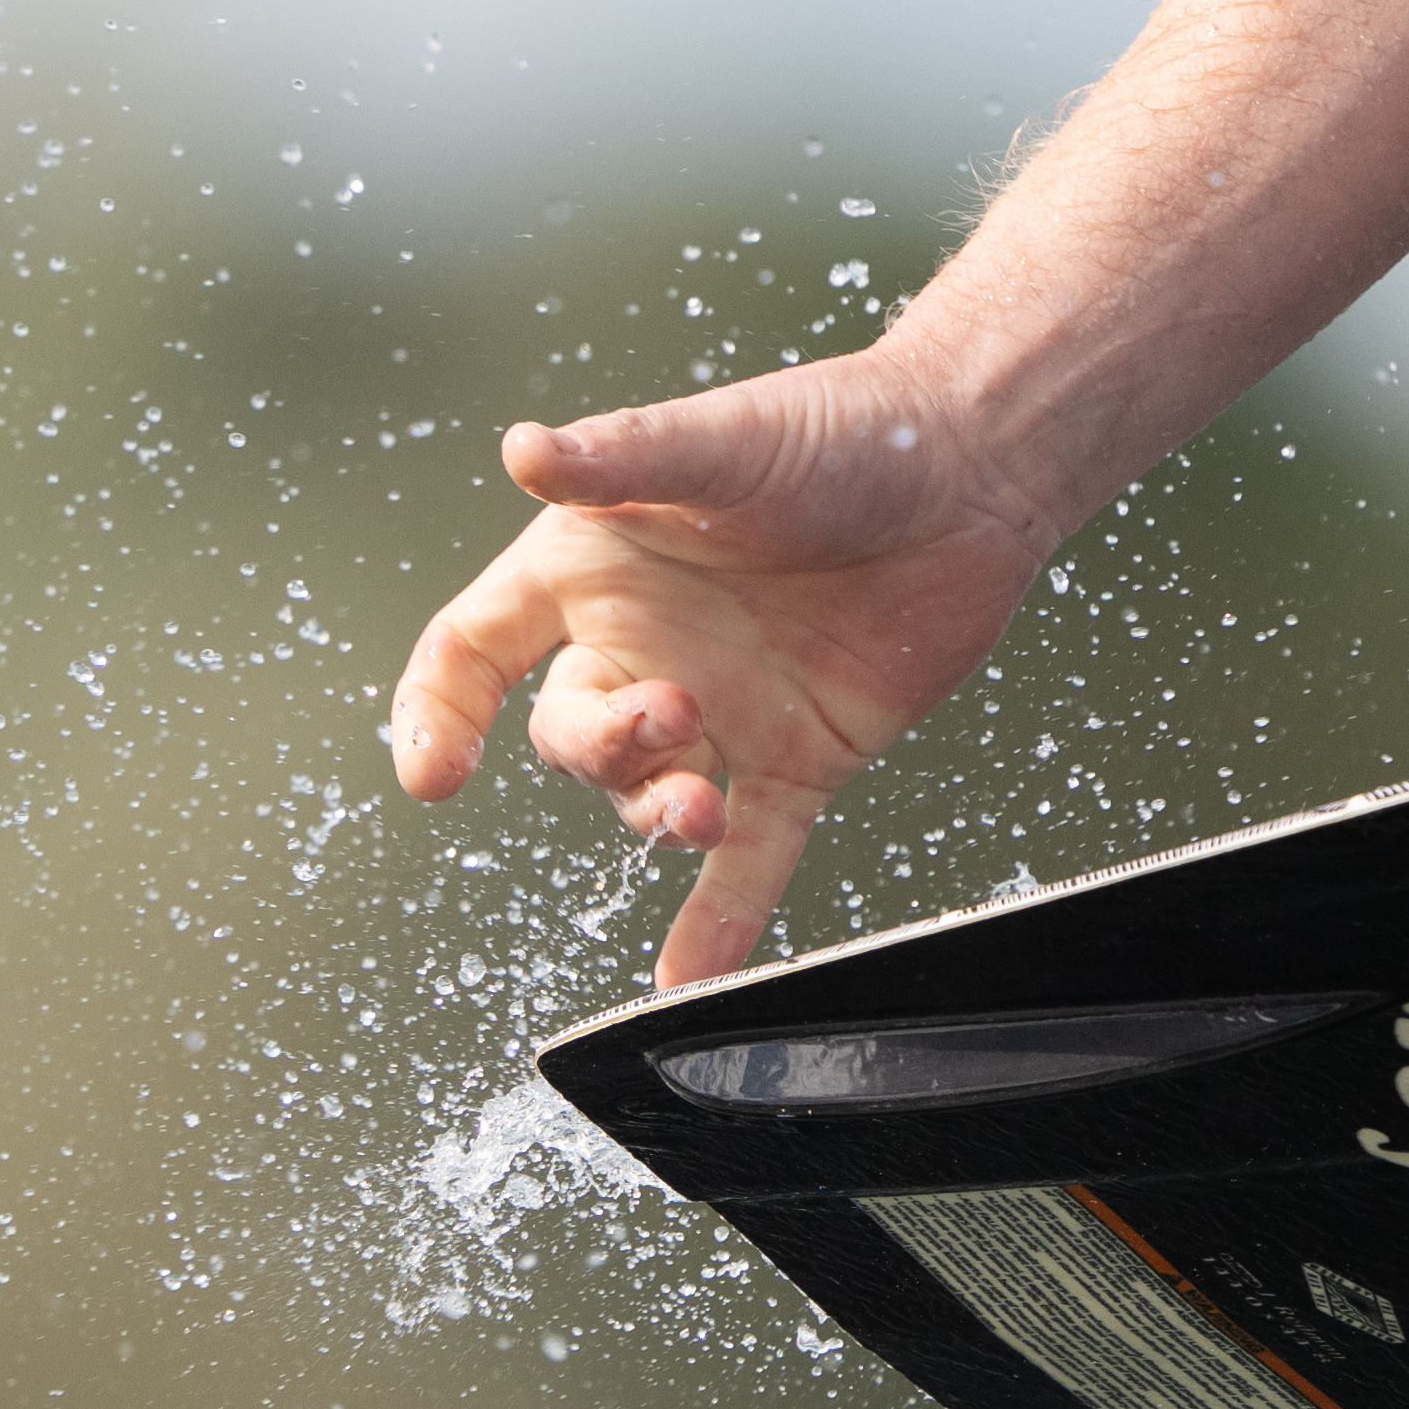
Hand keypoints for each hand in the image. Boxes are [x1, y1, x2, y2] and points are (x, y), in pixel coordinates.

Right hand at [380, 350, 1067, 991]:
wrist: (973, 467)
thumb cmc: (836, 429)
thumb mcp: (720, 440)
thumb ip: (623, 458)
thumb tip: (523, 448)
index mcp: (594, 569)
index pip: (473, 650)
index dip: (435, 710)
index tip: (435, 773)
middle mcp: (642, 647)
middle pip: (569, 735)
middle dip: (604, 744)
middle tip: (676, 713)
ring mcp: (720, 711)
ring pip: (649, 798)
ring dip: (660, 819)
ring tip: (704, 810)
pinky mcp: (799, 757)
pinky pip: (750, 857)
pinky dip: (719, 920)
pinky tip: (688, 979)